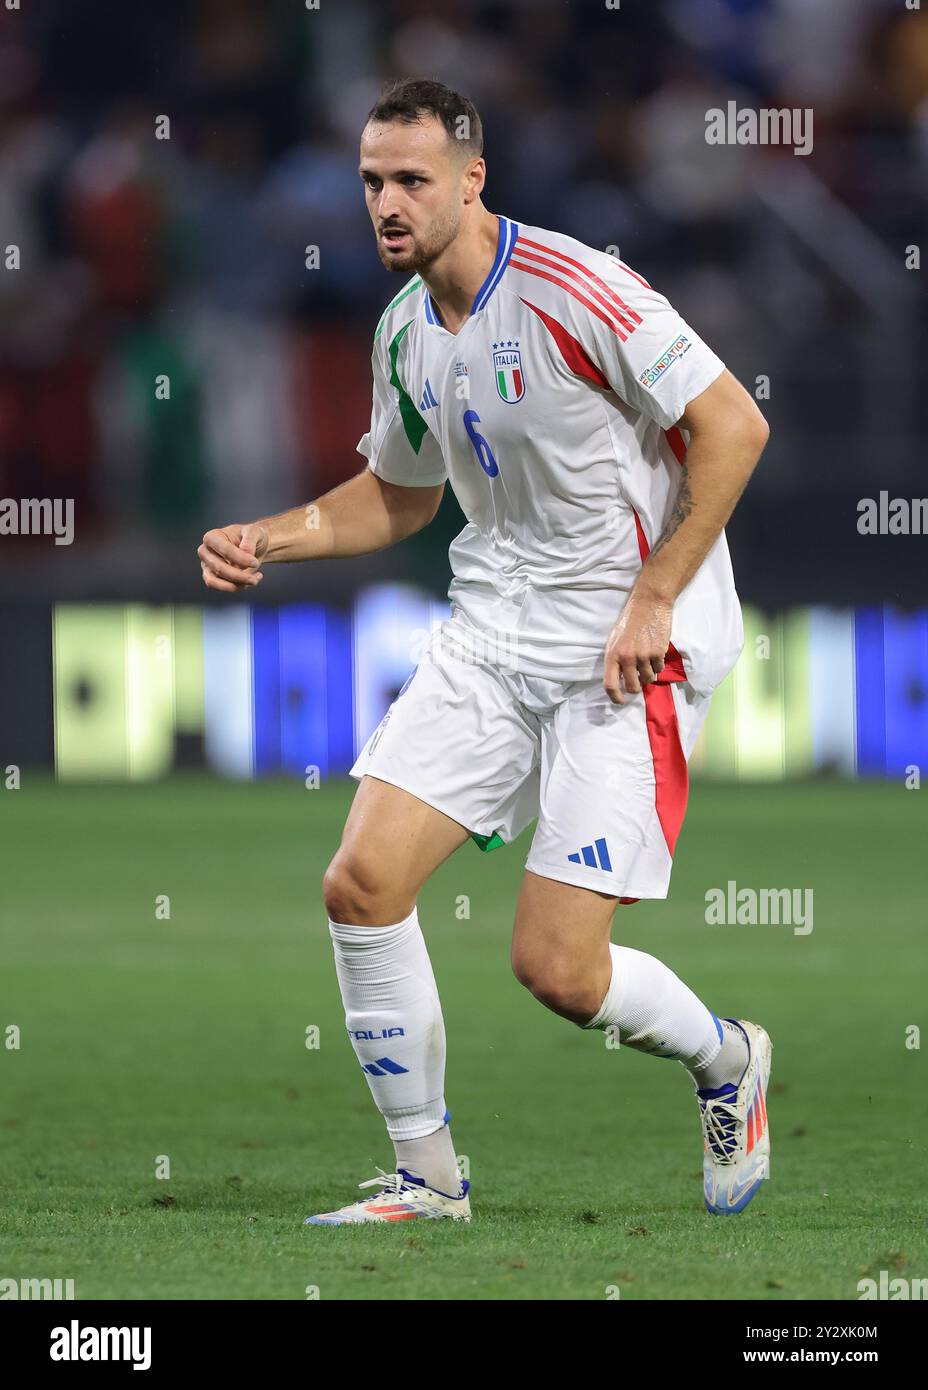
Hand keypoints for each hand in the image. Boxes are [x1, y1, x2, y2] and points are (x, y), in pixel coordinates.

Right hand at [198, 523, 268, 592]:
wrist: (252, 548)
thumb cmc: (250, 538)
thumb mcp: (254, 532)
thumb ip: (250, 539)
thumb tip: (246, 552)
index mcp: (213, 537)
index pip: (223, 549)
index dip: (240, 558)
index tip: (255, 563)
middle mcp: (205, 551)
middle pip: (219, 567)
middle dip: (239, 576)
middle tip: (256, 578)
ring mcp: (207, 566)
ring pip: (215, 581)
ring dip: (236, 585)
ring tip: (253, 581)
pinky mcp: (211, 577)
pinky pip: (220, 587)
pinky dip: (236, 587)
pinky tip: (250, 582)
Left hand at [603, 586, 672, 704]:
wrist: (649, 603)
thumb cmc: (630, 620)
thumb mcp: (615, 639)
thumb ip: (616, 659)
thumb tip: (619, 678)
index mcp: (612, 654)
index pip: (610, 684)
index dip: (615, 697)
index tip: (620, 701)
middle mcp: (627, 657)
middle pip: (632, 687)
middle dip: (636, 687)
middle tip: (638, 680)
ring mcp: (643, 656)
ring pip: (649, 679)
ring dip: (649, 674)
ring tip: (647, 660)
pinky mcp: (658, 652)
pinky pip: (659, 669)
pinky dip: (658, 665)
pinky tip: (655, 653)